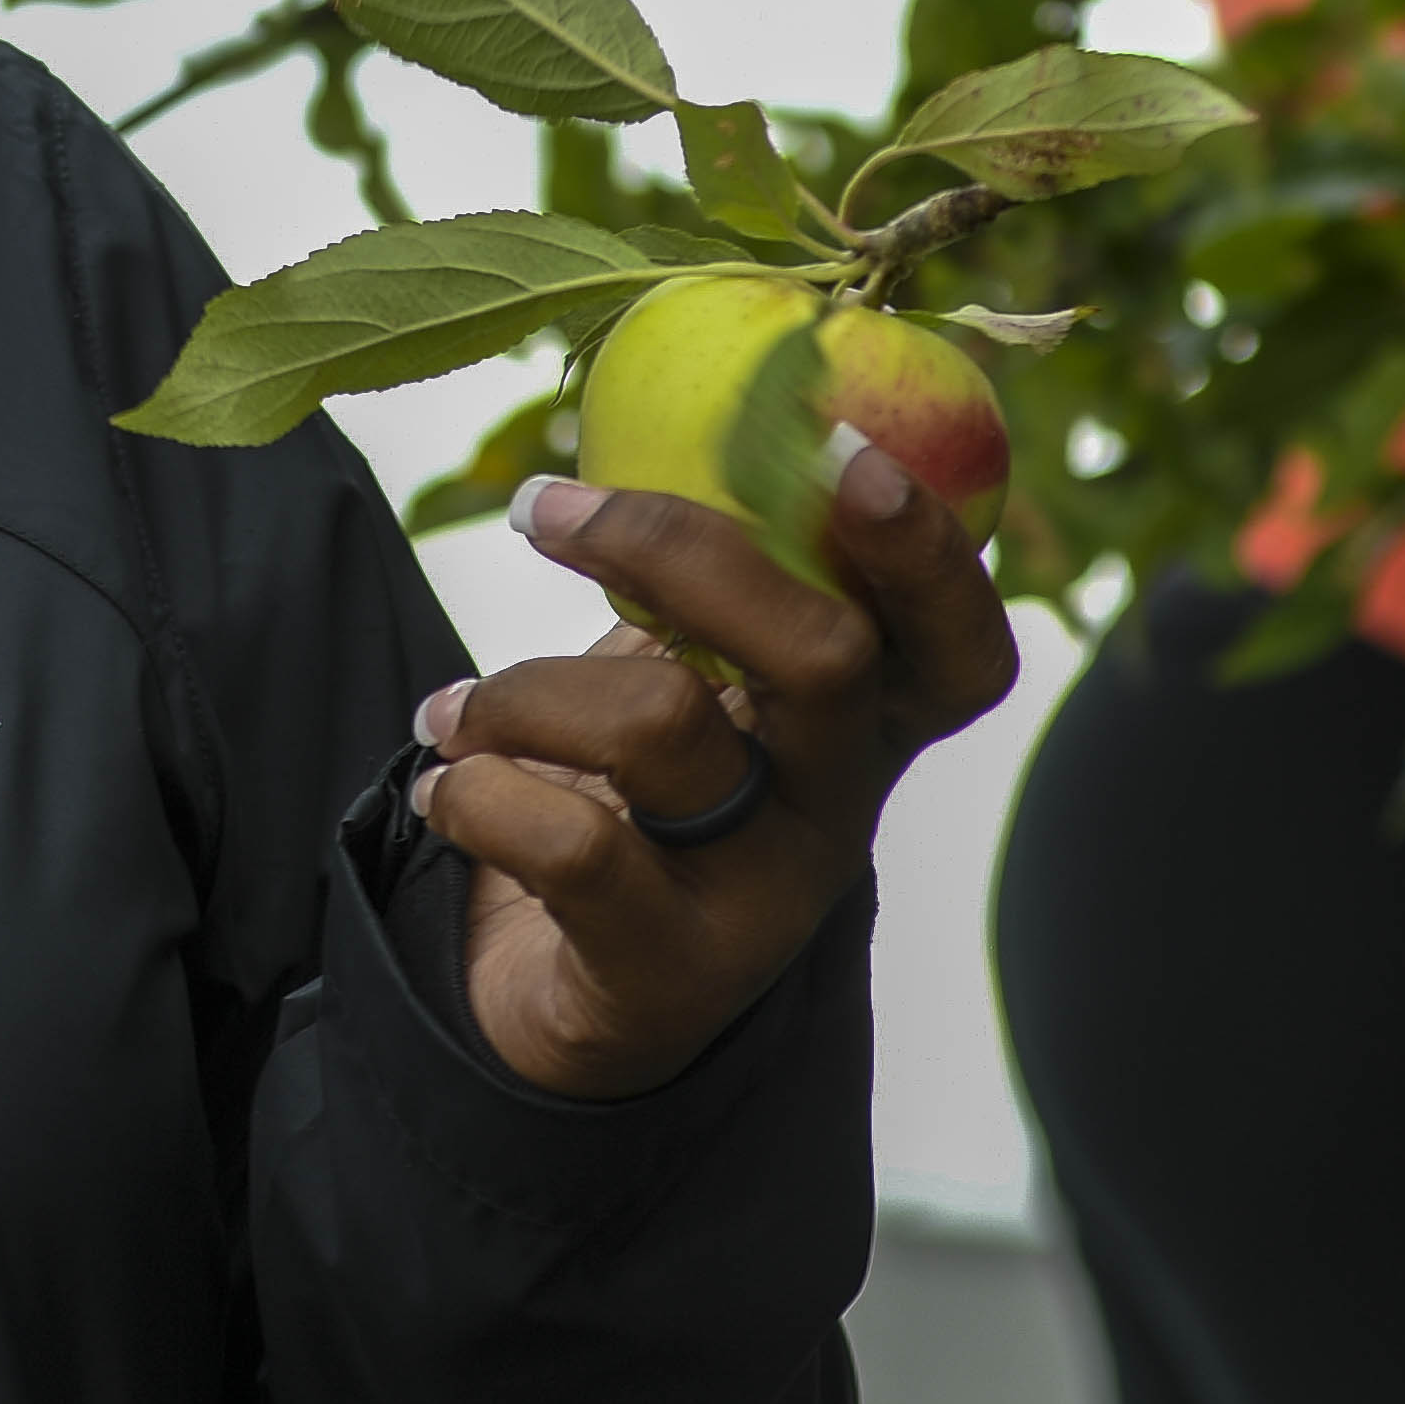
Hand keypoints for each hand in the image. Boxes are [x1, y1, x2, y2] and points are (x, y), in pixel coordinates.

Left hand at [410, 446, 1015, 1099]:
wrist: (570, 997)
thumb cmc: (635, 795)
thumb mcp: (687, 678)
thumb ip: (705, 579)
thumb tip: (674, 406)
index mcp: (866, 727)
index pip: (960, 647)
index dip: (927, 551)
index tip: (836, 443)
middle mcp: (837, 810)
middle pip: (825, 656)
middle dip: (676, 550)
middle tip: (545, 506)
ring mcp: (762, 896)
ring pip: (663, 727)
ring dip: (519, 687)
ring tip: (451, 710)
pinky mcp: (668, 968)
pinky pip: (572, 844)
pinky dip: (477, 789)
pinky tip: (444, 787)